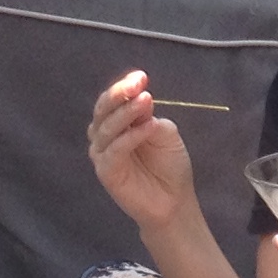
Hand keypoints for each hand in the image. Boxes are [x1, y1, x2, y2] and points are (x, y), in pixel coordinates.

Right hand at [88, 72, 198, 233]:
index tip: (141, 77)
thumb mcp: (163, 132)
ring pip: (107, 127)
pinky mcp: (106, 171)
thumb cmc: (169, 164)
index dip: (124, 86)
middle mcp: (106, 135)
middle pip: (104, 109)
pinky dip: (130, 136)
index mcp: (118, 122)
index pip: (114, 99)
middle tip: (138, 84)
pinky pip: (115, 149)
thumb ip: (148, 116)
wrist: (174, 200)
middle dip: (120, 93)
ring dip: (127, 112)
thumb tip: (139, 97)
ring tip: (146, 101)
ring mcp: (103, 153)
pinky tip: (148, 127)